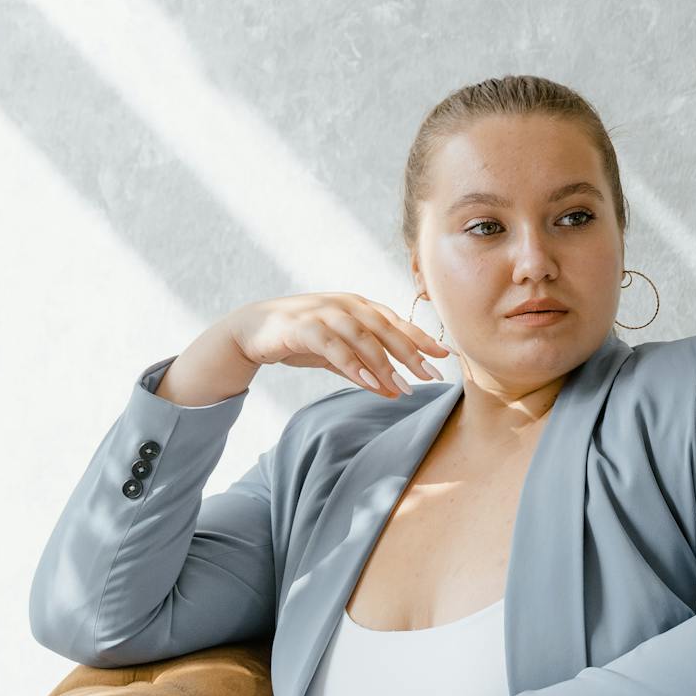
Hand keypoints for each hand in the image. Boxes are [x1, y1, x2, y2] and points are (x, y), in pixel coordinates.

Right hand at [165, 291, 451, 407]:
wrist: (250, 330)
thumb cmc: (299, 338)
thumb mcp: (337, 355)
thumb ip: (365, 369)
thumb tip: (396, 390)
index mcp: (357, 305)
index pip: (396, 321)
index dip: (421, 337)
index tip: (445, 355)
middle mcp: (345, 304)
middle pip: (385, 327)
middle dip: (411, 351)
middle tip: (431, 374)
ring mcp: (323, 312)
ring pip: (362, 337)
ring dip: (385, 363)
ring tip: (403, 386)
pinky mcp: (302, 327)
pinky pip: (333, 346)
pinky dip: (352, 364)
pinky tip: (368, 382)